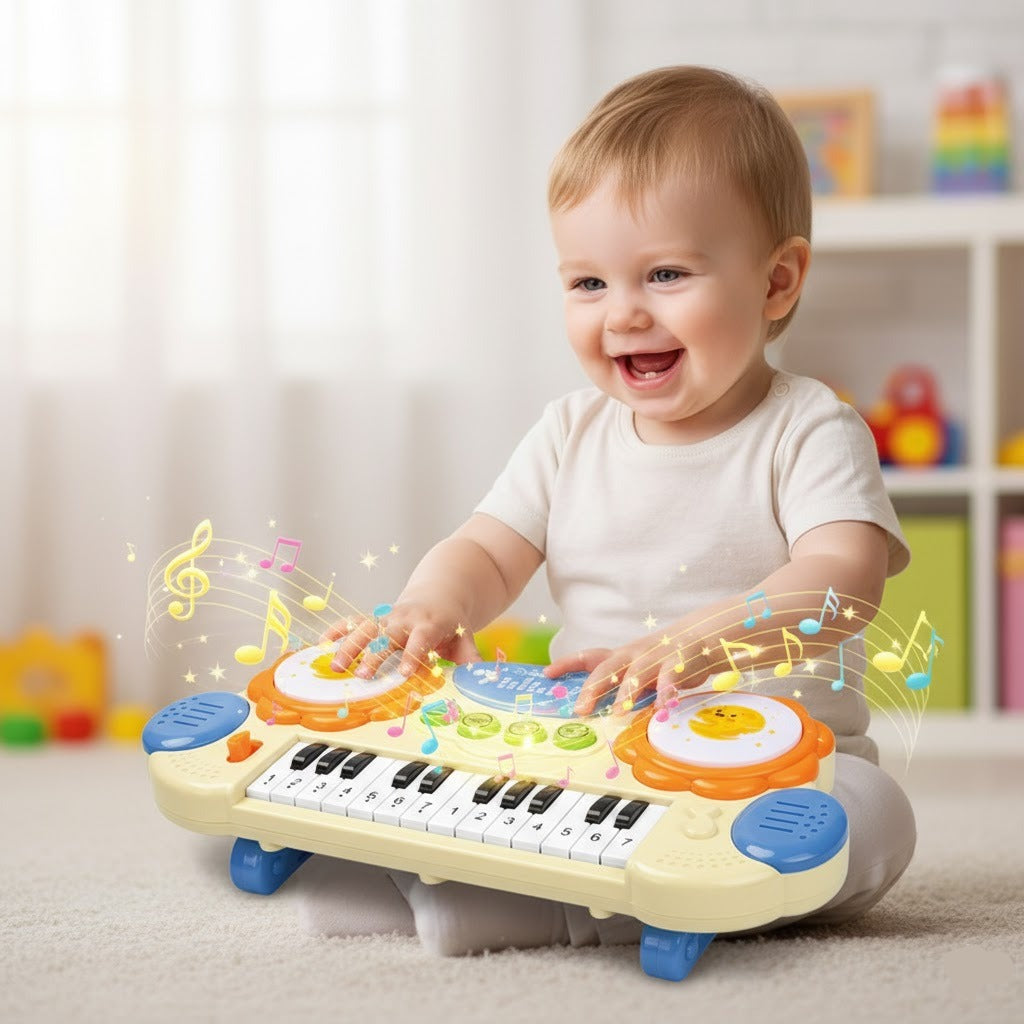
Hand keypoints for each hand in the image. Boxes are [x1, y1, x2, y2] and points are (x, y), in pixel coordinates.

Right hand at [321, 597, 479, 678]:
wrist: (440, 593)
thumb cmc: (451, 623)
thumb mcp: (465, 637)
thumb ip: (470, 657)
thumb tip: (480, 677)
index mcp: (429, 624)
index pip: (421, 640)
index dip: (413, 655)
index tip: (404, 672)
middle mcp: (405, 620)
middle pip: (387, 636)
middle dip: (374, 655)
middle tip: (362, 674)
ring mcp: (387, 617)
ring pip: (364, 628)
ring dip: (348, 646)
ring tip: (335, 666)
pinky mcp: (375, 617)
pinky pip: (352, 621)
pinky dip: (337, 630)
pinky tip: (321, 644)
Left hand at [549, 635, 697, 716]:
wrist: (702, 637)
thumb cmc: (662, 660)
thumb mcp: (636, 669)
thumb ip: (618, 684)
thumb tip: (590, 706)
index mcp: (621, 656)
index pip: (589, 657)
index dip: (567, 663)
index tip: (547, 674)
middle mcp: (635, 654)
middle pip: (608, 667)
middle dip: (593, 688)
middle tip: (581, 709)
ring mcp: (657, 657)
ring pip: (638, 672)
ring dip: (627, 692)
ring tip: (618, 713)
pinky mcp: (680, 662)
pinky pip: (672, 676)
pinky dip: (667, 690)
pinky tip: (663, 706)